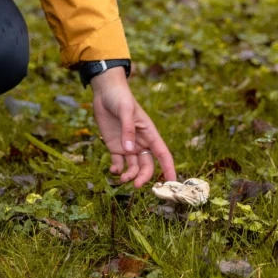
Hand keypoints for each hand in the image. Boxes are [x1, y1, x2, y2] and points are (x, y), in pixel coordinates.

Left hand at [90, 67, 175, 187]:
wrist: (105, 92)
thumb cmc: (120, 98)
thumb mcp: (125, 110)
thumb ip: (128, 130)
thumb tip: (129, 151)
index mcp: (149, 134)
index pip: (163, 154)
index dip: (168, 168)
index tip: (172, 183)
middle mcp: (141, 143)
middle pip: (148, 165)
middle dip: (144, 177)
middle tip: (136, 185)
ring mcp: (128, 146)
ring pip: (134, 167)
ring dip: (130, 175)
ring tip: (122, 178)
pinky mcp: (115, 147)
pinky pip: (119, 163)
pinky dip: (117, 169)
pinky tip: (113, 171)